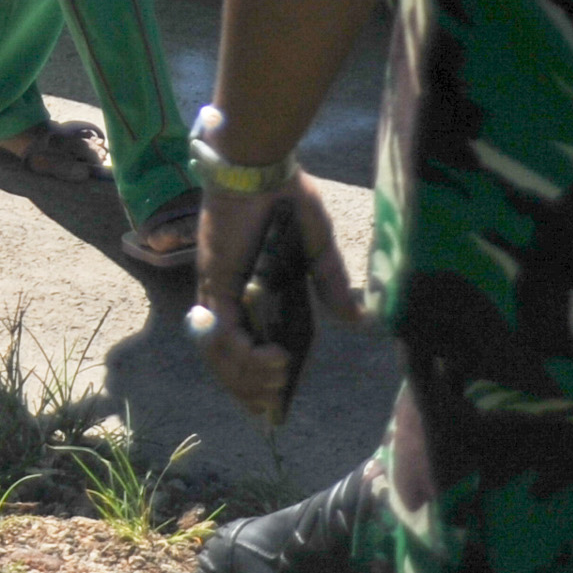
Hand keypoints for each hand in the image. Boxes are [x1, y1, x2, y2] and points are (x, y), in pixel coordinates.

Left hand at [188, 180, 361, 421]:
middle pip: (226, 361)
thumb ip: (330, 283)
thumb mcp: (317, 247)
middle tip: (273, 406)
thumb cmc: (285, 197)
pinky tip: (272, 360)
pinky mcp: (216, 283)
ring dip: (247, 377)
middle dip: (247, 390)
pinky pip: (223, 333)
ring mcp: (219, 292)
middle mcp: (229, 299)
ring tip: (278, 381)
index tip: (269, 407)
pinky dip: (243, 354)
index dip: (250, 381)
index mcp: (250, 293)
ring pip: (221, 354)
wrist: (259, 165)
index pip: (242, 349)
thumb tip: (357, 320)